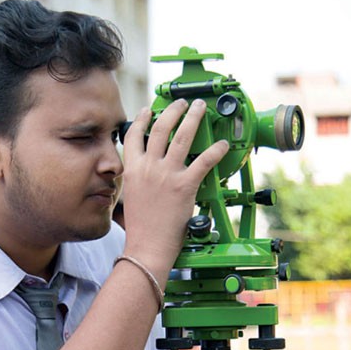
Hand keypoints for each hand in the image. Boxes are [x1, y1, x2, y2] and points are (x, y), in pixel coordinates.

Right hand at [120, 99, 228, 281]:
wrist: (147, 247)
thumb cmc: (139, 229)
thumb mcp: (128, 200)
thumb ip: (134, 184)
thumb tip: (137, 180)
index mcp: (132, 170)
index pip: (133, 136)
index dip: (141, 119)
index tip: (148, 111)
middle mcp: (148, 167)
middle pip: (160, 128)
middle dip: (172, 110)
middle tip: (181, 103)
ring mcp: (166, 174)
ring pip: (181, 136)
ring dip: (192, 117)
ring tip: (199, 108)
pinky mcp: (185, 185)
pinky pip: (204, 160)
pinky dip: (216, 150)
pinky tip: (222, 144)